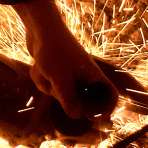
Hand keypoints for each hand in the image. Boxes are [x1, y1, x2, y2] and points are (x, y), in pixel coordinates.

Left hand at [13, 0, 118, 119]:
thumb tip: (76, 116)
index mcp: (93, 75)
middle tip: (55, 87)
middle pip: (78, 99)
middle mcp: (83, 75)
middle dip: (61, 96)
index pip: (109, 94)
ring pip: (59, 92)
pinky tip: (37, 67)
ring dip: (47, 85)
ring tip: (43, 71)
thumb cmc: (54, 51)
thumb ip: (68, 99)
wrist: (40, 27)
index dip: (107, 108)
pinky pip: (49, 83)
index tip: (95, 119)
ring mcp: (68, 73)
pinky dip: (41, 78)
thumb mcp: (60, 79)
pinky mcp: (55, 70)